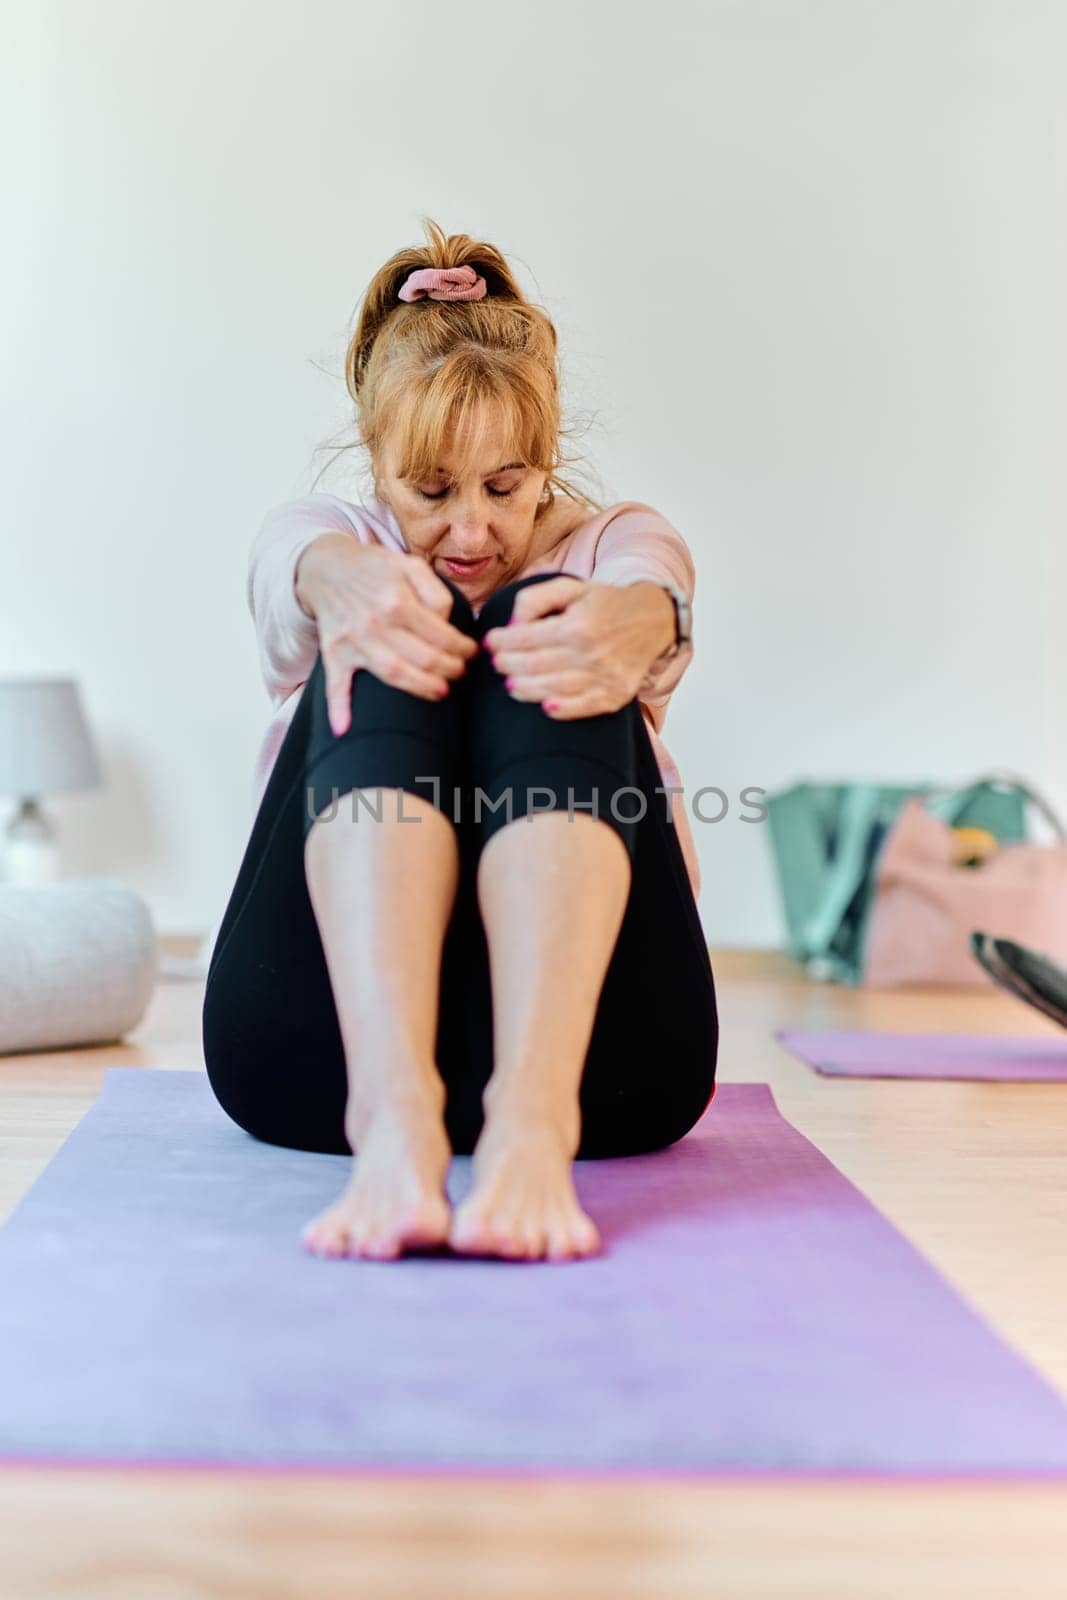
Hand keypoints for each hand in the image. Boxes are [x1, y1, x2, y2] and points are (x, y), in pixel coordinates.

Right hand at [295, 535, 478, 735]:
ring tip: (440, 692)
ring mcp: (353, 641)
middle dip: (449, 670)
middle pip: (422, 658)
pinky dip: (337, 707)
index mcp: (397, 600)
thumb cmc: (374, 568)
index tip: (471, 653)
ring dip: (420, 688)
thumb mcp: (410, 564)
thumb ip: (435, 592)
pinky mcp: (334, 653)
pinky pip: (335, 684)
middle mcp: (375, 623)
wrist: (325, 567)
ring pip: (393, 674)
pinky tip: (343, 729)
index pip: (441, 635)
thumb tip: (448, 622)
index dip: (462, 648)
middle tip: (460, 673)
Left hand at [481, 576, 676, 719]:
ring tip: (510, 684)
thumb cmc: (605, 603)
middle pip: (533, 666)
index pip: (525, 639)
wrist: (654, 620)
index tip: (490, 643)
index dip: (501, 643)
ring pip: (552, 689)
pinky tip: (545, 707)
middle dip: (507, 665)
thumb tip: (511, 626)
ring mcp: (605, 677)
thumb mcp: (570, 587)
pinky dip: (563, 710)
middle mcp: (591, 652)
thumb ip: (535, 599)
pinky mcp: (616, 695)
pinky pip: (585, 707)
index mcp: (577, 624)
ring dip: (525, 689)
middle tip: (496, 664)